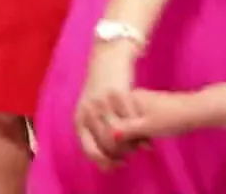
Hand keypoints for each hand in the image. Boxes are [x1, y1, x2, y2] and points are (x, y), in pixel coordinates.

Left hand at [75, 43, 141, 168]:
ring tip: (140, 143)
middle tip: (133, 152)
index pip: (89, 150)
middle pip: (108, 144)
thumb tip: (108, 164)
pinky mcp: (119, 94)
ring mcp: (103, 103)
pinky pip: (132, 119)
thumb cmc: (100, 91)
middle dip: (123, 153)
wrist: (107, 61)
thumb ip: (96, 134)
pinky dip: (141, 131)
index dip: (105, 162)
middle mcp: (88, 112)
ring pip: (120, 134)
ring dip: (133, 144)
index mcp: (79, 119)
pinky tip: (146, 134)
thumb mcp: (91, 113)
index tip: (119, 165)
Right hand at [111, 89, 202, 142]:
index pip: (108, 118)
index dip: (112, 137)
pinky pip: (134, 121)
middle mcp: (129, 96)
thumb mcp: (146, 127)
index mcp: (126, 97)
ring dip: (131, 137)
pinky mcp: (147, 107)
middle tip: (136, 149)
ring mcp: (138, 101)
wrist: (196, 111)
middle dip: (122, 138)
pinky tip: (147, 141)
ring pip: (124, 122)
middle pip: (114, 120)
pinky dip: (138, 133)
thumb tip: (109, 134)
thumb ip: (125, 130)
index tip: (124, 149)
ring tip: (144, 145)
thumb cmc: (171, 118)